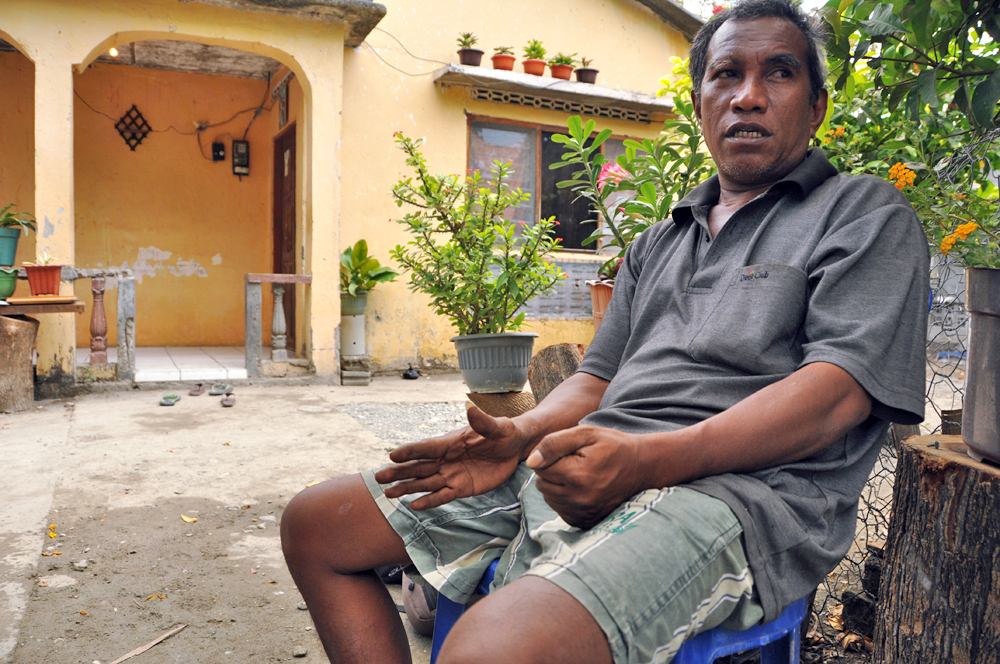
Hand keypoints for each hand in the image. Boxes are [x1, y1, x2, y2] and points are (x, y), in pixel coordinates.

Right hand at [373, 406, 528, 509]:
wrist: (516, 448)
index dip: (411, 452)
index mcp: (452, 442)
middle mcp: (447, 459)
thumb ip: (484, 422)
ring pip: (426, 483)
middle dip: (399, 472)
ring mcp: (453, 474)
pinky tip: (414, 505)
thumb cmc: (505, 432)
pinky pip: (443, 496)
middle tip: (378, 478)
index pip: (428, 448)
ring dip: (407, 488)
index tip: (392, 455)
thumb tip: (470, 408)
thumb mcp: (498, 427)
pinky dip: (429, 501)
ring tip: (388, 494)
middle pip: (419, 467)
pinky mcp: (462, 488)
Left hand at [526, 425, 646, 528]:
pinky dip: (565, 498)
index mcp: (576, 475)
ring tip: (579, 474)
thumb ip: (554, 444)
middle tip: (575, 462)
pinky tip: (582, 488)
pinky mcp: (585, 521)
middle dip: (552, 471)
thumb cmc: (613, 446)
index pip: (539, 467)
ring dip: (557, 485)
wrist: (642, 467)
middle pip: (542, 483)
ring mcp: (583, 513)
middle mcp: (578, 499)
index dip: (550, 456)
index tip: (570, 452)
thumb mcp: (586, 434)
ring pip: (549, 497)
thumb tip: (531, 461)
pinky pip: (560, 509)